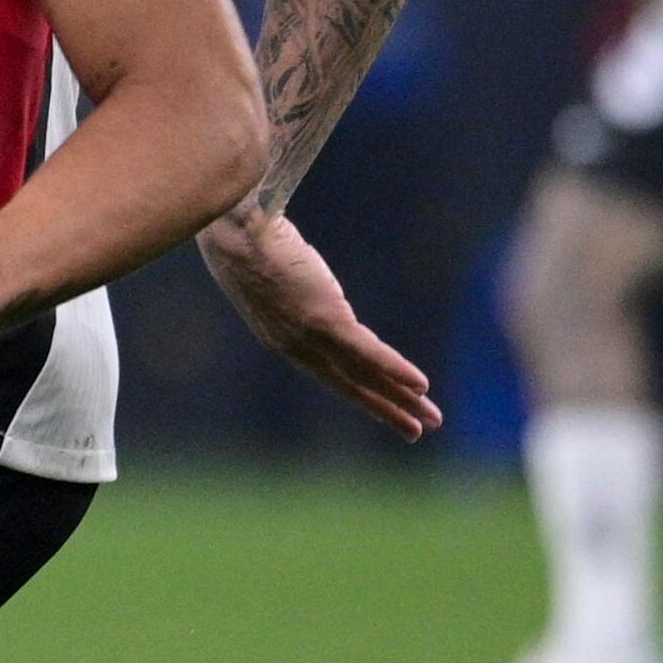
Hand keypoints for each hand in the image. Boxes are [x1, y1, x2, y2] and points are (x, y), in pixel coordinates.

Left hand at [197, 206, 438, 437]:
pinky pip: (367, 352)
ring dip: (401, 398)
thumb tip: (302, 273)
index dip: (362, 394)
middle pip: (351, 385)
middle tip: (416, 431)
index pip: (331, 373)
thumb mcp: (268, 271)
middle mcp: (297, 346)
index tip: (385, 408)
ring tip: (430, 418)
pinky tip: (421, 384)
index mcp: (283, 339)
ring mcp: (310, 335)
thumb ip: (291, 285)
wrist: (232, 230)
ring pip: (364, 374)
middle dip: (388, 409)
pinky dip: (396, 370)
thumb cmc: (243, 239)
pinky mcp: (324, 318)